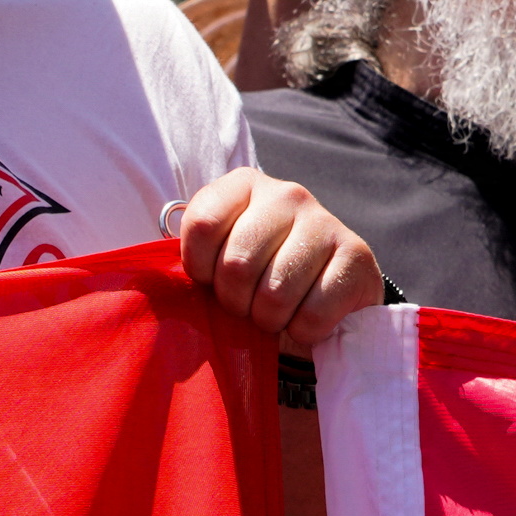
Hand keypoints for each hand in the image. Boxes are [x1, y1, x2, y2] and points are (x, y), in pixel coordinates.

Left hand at [176, 171, 385, 350]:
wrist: (327, 296)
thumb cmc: (261, 277)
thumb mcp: (220, 256)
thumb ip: (195, 255)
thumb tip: (159, 280)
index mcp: (244, 185)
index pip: (202, 226)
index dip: (201, 269)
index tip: (213, 280)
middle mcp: (287, 193)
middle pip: (236, 264)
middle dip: (237, 302)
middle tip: (249, 304)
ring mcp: (326, 221)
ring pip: (275, 293)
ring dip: (270, 319)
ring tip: (278, 312)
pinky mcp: (357, 255)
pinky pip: (312, 313)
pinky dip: (304, 331)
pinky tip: (308, 316)